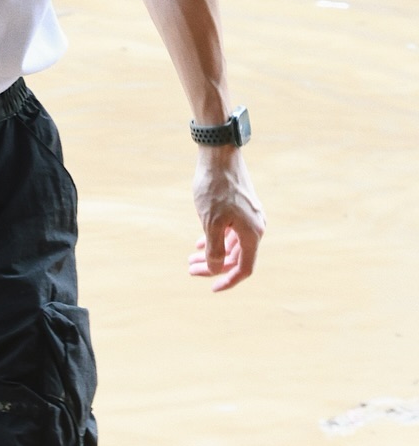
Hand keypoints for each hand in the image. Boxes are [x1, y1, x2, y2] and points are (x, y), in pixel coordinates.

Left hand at [188, 147, 264, 290]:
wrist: (219, 156)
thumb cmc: (215, 188)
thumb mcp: (210, 222)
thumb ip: (214, 249)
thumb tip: (215, 269)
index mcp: (252, 234)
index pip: (244, 268)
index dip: (228, 281)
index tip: (211, 288)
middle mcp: (255, 227)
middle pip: (235, 257)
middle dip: (212, 266)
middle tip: (189, 268)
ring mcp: (249, 217)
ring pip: (231, 244)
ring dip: (212, 253)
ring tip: (190, 258)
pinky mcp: (241, 208)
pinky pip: (230, 231)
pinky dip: (216, 239)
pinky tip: (199, 242)